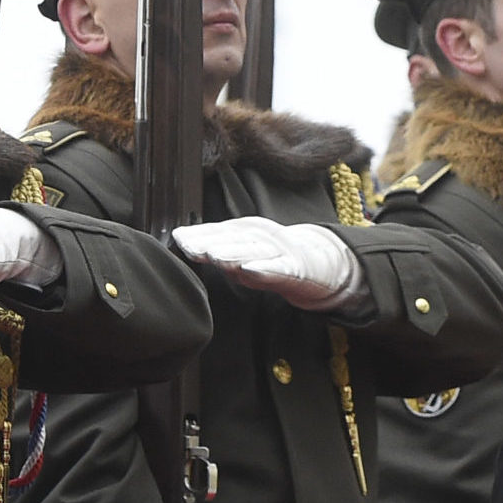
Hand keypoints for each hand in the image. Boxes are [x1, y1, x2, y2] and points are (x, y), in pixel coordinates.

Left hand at [172, 216, 365, 312]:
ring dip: (235, 253)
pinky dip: (265, 269)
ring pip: (255, 251)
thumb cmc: (274, 259)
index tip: (180, 237)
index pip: (221, 232)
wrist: (322, 264)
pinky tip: (250, 270)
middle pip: (236, 240)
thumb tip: (180, 239)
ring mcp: (281, 253)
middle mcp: (263, 238)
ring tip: (216, 256)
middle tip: (192, 246)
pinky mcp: (298, 269)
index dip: (201, 234)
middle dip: (213, 242)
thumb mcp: (244, 252)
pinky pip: (280, 269)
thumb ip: (216, 247)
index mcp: (248, 233)